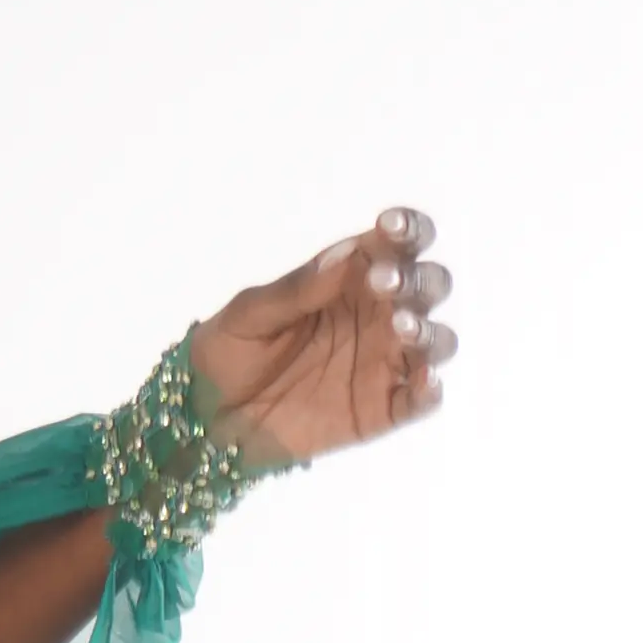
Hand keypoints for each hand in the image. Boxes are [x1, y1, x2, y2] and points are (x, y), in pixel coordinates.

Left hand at [187, 213, 455, 470]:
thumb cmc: (229, 351)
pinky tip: (424, 381)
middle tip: (382, 282)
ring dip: (427, 330)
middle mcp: (379, 315)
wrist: (208, 417)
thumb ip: (298, 288)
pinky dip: (429, 391)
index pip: (396, 245)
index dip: (406, 230)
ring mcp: (385, 363)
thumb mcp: (251, 314)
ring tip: (399, 327)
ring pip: (435, 340)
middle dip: (415, 279)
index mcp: (352, 278)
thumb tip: (347, 254)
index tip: (390, 225)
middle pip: (428, 286)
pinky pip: (419, 401)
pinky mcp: (382, 409)